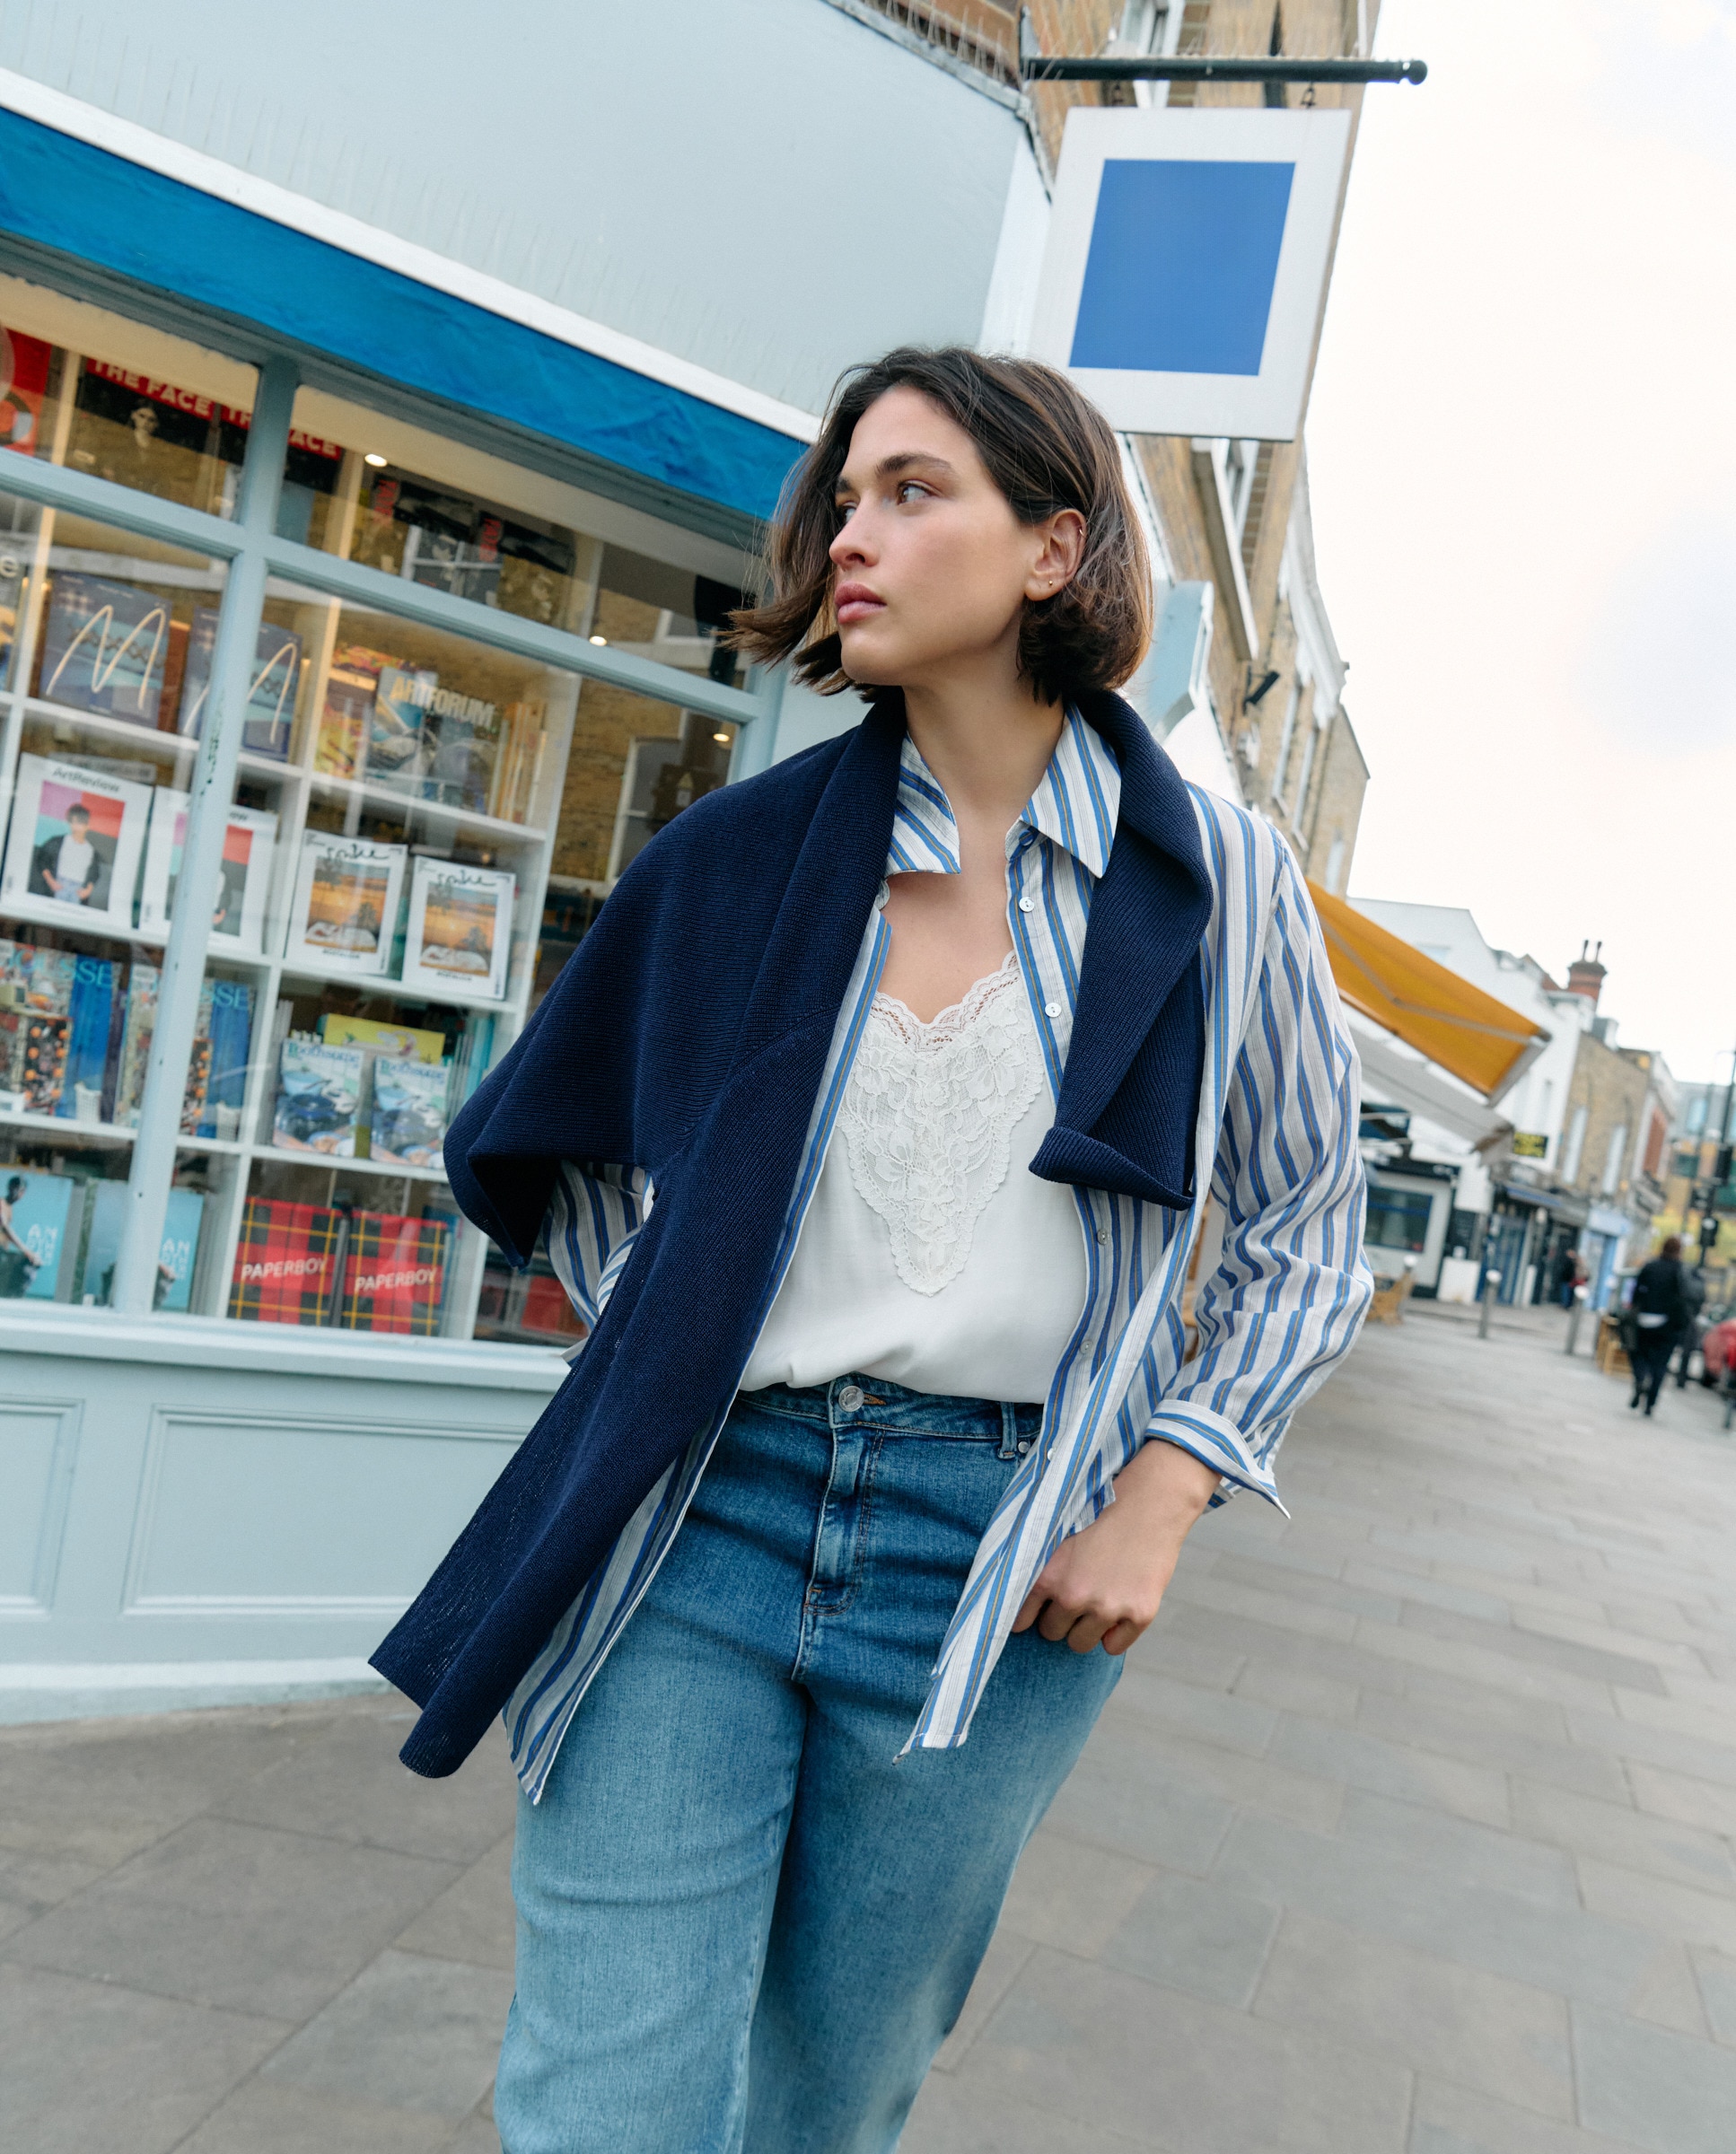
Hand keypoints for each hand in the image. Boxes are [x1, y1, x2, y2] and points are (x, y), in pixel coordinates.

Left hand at [1012, 1439, 1217, 1655]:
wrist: (1150, 1502)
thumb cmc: (1100, 1512)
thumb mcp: (1058, 1534)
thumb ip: (1039, 1568)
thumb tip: (1016, 1602)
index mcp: (1049, 1576)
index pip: (1020, 1619)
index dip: (1029, 1615)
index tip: (1037, 1611)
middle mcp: (1074, 1596)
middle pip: (1051, 1633)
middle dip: (1059, 1618)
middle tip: (1075, 1596)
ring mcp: (1108, 1608)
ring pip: (1080, 1644)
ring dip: (1084, 1629)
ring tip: (1096, 1601)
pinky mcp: (1139, 1615)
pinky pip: (1113, 1647)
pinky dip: (1114, 1633)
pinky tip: (1118, 1606)